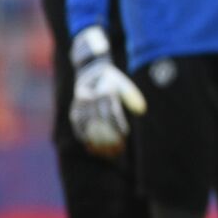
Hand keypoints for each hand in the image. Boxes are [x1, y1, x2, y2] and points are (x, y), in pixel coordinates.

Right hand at [69, 27, 145, 155]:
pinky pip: (77, 120)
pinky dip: (82, 132)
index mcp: (104, 87)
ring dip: (95, 137)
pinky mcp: (75, 104)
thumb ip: (132, 96)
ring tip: (104, 150)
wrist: (90, 67)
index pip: (111, 109)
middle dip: (107, 134)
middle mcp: (90, 93)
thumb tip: (142, 110)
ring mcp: (80, 99)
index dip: (117, 123)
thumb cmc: (112, 79)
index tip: (125, 134)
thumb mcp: (124, 83)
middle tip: (116, 148)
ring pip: (87, 121)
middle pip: (99, 118)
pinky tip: (89, 144)